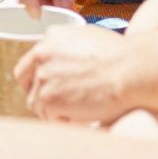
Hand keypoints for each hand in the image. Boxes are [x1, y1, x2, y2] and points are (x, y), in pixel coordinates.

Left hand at [16, 25, 130, 123]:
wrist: (131, 70)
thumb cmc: (122, 57)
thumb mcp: (90, 39)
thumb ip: (69, 49)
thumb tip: (67, 64)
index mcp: (52, 37)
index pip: (32, 61)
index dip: (41, 77)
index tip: (52, 87)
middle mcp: (42, 54)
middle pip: (27, 82)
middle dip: (39, 94)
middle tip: (57, 105)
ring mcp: (43, 76)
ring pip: (36, 103)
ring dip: (53, 111)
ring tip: (77, 112)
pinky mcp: (48, 98)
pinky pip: (48, 117)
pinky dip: (63, 121)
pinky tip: (80, 117)